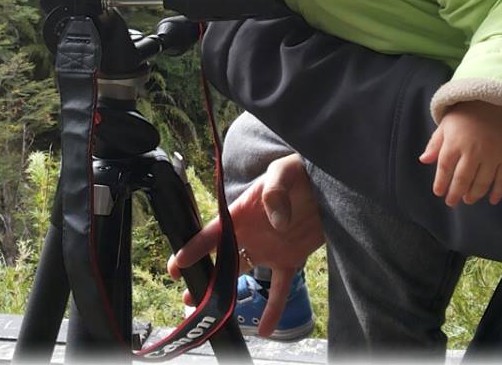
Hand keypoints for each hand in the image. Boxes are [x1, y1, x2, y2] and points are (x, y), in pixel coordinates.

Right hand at [167, 153, 323, 337]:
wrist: (323, 183)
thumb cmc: (297, 171)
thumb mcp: (283, 171)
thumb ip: (275, 192)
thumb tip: (277, 224)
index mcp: (242, 212)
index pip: (213, 233)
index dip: (194, 248)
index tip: (179, 264)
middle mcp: (250, 234)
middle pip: (222, 258)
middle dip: (204, 277)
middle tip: (187, 298)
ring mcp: (268, 249)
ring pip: (243, 274)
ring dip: (227, 293)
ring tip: (212, 313)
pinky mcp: (290, 260)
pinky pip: (279, 288)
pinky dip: (273, 308)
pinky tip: (266, 329)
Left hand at [419, 100, 501, 206]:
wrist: (494, 103)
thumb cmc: (465, 115)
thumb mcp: (446, 125)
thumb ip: (435, 144)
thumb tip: (423, 160)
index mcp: (454, 142)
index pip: (444, 167)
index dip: (440, 182)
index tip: (438, 192)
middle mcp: (472, 151)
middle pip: (462, 178)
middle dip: (456, 193)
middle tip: (452, 202)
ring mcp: (491, 155)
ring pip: (482, 182)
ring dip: (474, 194)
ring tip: (468, 200)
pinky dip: (498, 191)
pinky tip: (492, 200)